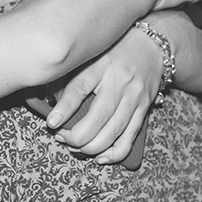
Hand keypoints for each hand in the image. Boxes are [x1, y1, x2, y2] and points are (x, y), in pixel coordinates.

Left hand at [37, 25, 162, 167]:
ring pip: (113, 132)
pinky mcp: (144, 109)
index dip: (64, 109)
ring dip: (92, 147)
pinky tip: (100, 156)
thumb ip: (73, 73)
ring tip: (75, 147)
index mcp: (101, 66)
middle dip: (77, 136)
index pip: (79, 88)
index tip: (51, 123)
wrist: (153, 45)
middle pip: (98, 118)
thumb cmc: (115, 49)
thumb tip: (48, 97)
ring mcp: (134, 98)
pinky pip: (129, 138)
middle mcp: (119, 83)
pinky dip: (114, 153)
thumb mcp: (92, 54)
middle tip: (61, 137)